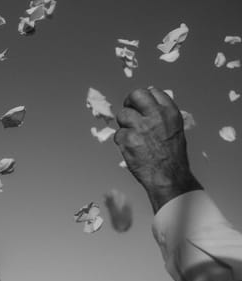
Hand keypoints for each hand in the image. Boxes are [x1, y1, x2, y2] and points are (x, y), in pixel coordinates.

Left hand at [113, 87, 201, 212]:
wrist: (168, 176)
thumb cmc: (171, 155)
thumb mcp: (174, 129)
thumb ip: (161, 116)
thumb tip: (147, 105)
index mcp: (169, 112)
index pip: (153, 91)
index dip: (144, 99)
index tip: (140, 106)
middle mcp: (156, 116)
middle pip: (136, 95)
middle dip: (129, 102)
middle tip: (129, 112)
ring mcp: (141, 127)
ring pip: (122, 115)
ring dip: (124, 125)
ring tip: (133, 136)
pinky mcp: (128, 139)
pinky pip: (118, 134)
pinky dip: (122, 142)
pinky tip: (131, 149)